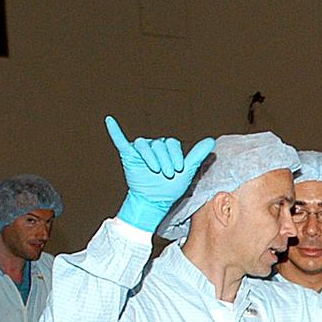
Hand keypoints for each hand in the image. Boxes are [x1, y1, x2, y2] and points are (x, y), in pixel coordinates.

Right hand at [106, 116, 214, 231]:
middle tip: (165, 174)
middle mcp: (154, 146)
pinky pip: (120, 140)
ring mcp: (140, 149)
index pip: (172, 143)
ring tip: (154, 171)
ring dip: (150, 158)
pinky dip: (115, 131)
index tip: (177, 171)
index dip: (176, 157)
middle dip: (164, 161)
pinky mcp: (128, 154)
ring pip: (145, 145)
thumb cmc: (170, 188)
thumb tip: (211, 140)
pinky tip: (110, 120)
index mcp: (168, 148)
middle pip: (159, 144)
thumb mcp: (187, 171)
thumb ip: (197, 155)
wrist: (154, 201)